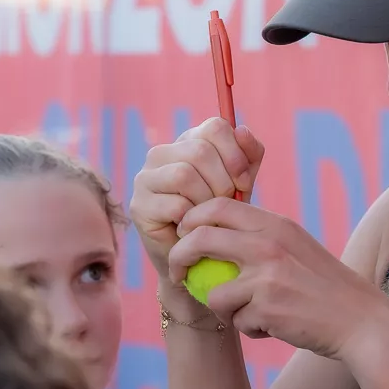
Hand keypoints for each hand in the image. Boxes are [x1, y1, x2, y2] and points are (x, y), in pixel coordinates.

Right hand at [128, 118, 264, 279]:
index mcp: (188, 142)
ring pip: (185, 175)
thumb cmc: (220, 218)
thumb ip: (249, 156)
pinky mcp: (139, 206)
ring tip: (210, 217)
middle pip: (200, 151)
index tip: (244, 181)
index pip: (214, 127)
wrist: (199, 261)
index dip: (235, 153)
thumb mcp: (242, 184)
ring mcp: (146, 178)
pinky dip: (193, 220)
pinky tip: (195, 229)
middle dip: (223, 182)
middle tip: (228, 205)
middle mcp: (162, 154)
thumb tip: (243, 131)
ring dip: (207, 201)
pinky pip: (176, 205)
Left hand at [167, 200, 388, 358]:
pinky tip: (274, 326)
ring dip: (224, 308)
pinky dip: (251, 328)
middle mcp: (268, 244)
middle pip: (199, 239)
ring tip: (249, 314)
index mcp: (276, 224)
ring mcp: (266, 277)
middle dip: (179, 257)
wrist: (360, 321)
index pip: (217, 206)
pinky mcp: (266, 309)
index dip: (192, 220)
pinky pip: (237, 321)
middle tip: (179, 273)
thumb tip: (214, 233)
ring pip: (213, 293)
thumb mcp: (297, 247)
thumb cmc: (326, 287)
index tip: (186, 237)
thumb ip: (262, 237)